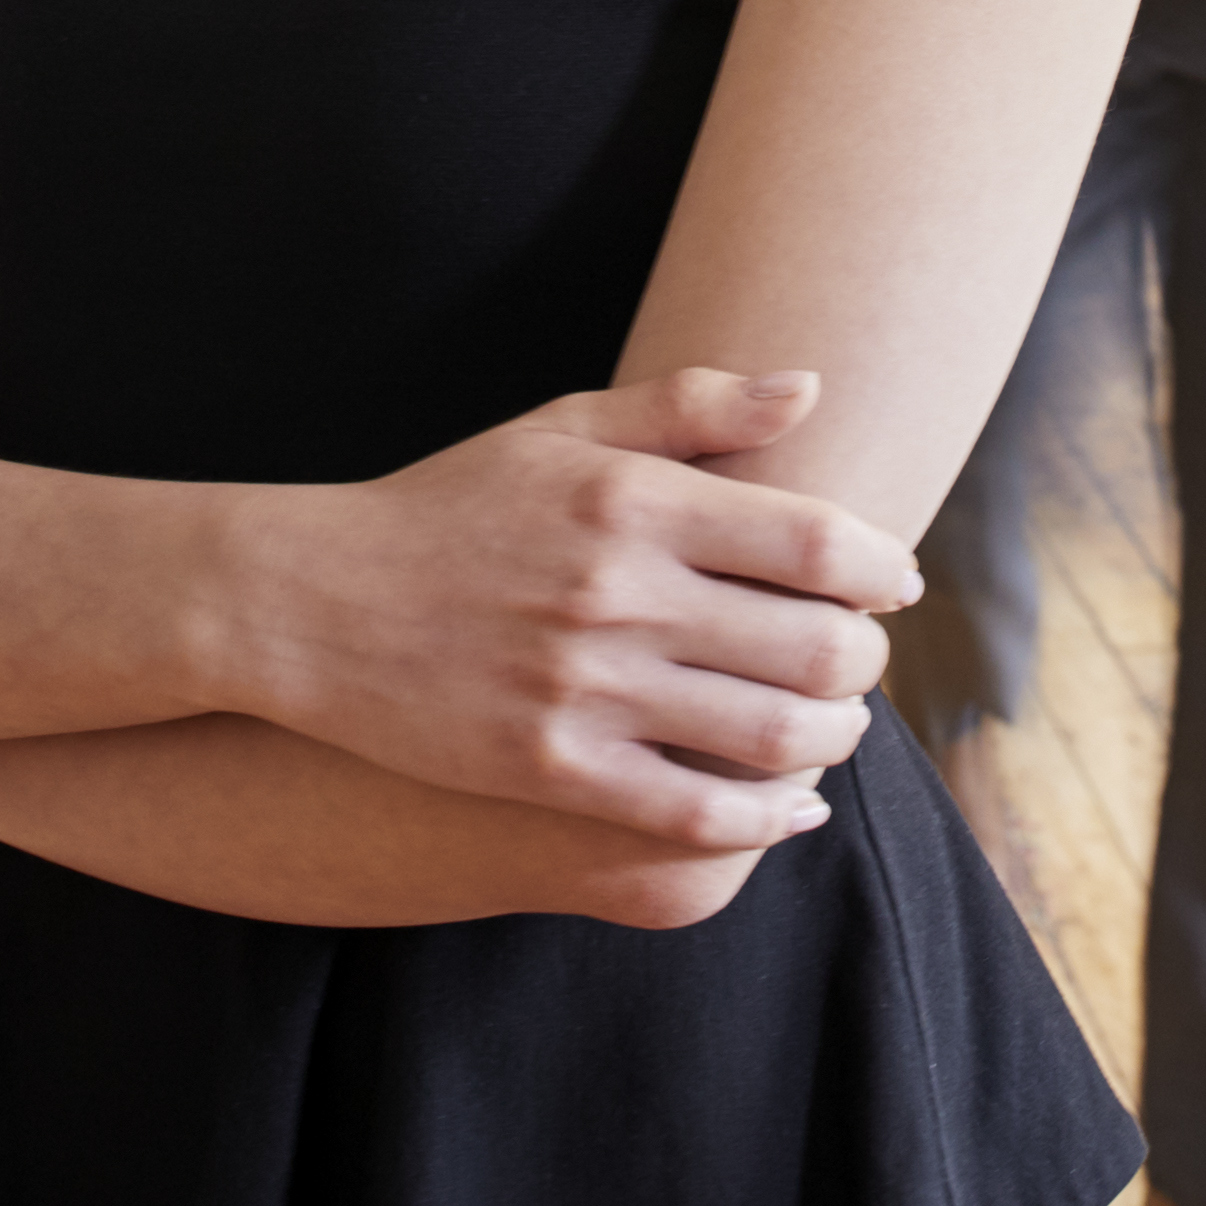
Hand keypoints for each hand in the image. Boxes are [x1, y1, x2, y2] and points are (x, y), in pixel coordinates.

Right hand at [210, 370, 914, 849]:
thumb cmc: (450, 506)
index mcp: (633, 502)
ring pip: (769, 734)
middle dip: (867, 661)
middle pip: (813, 643)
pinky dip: (764, 817)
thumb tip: (811, 388)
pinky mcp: (549, 768)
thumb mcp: (560, 431)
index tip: (895, 583)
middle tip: (867, 660)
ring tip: (835, 727)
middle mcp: (619, 595)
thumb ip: (690, 407)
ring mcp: (584, 689)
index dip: (882, 568)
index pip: (815, 541)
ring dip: (833, 738)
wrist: (311, 600)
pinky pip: (693, 812)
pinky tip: (788, 807)